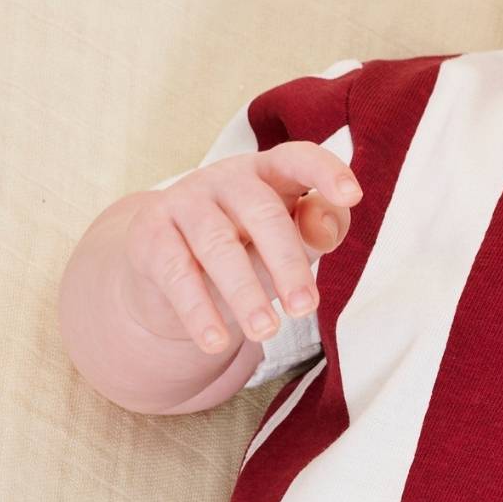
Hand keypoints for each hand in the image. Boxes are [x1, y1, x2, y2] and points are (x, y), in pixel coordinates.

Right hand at [121, 143, 362, 354]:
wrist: (168, 265)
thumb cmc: (247, 246)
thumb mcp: (288, 238)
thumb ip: (316, 228)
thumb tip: (327, 228)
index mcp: (268, 173)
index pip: (299, 159)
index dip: (325, 172)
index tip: (352, 196)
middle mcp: (225, 178)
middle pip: (262, 213)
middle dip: (287, 263)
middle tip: (305, 308)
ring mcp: (184, 201)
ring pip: (218, 245)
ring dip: (244, 293)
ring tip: (266, 332)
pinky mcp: (150, 234)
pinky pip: (177, 274)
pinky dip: (198, 311)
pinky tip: (216, 342)